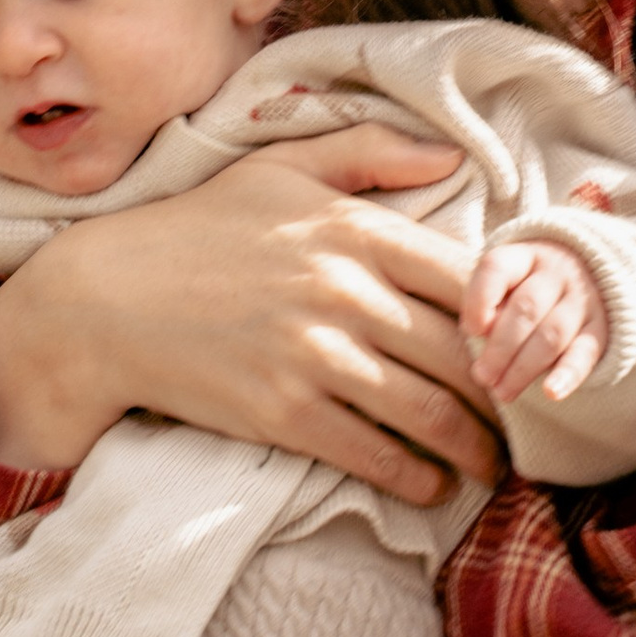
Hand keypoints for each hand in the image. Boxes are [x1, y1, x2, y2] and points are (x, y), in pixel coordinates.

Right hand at [0, 127, 503, 507]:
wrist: (106, 299)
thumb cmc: (200, 228)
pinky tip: (431, 484)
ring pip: (430, 413)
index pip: (470, 277)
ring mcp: (315, 354)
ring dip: (474, 449)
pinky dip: (415, 476)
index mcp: (354, 227)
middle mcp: (345, 290)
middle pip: (464, 354)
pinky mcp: (283, 411)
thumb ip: (370, 152)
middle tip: (524, 417)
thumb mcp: (281, 167)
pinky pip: (373, 453)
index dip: (515, 317)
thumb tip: (451, 159)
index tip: (529, 344)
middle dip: (507, 395)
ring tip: (490, 464)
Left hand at [463, 241, 607, 407]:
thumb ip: (487, 301)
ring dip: (523, 368)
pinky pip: (585, 353)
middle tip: (482, 376)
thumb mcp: (505, 282)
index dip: (480, 300)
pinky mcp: (600, 330)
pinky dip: (568, 375)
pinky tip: (551, 392)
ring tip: (502, 392)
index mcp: (524, 257)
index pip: (497, 269)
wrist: (587, 275)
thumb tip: (480, 331)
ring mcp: (582, 300)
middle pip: (526, 308)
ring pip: (552, 335)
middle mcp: (556, 273)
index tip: (471, 330)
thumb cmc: (527, 286)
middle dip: (500, 348)